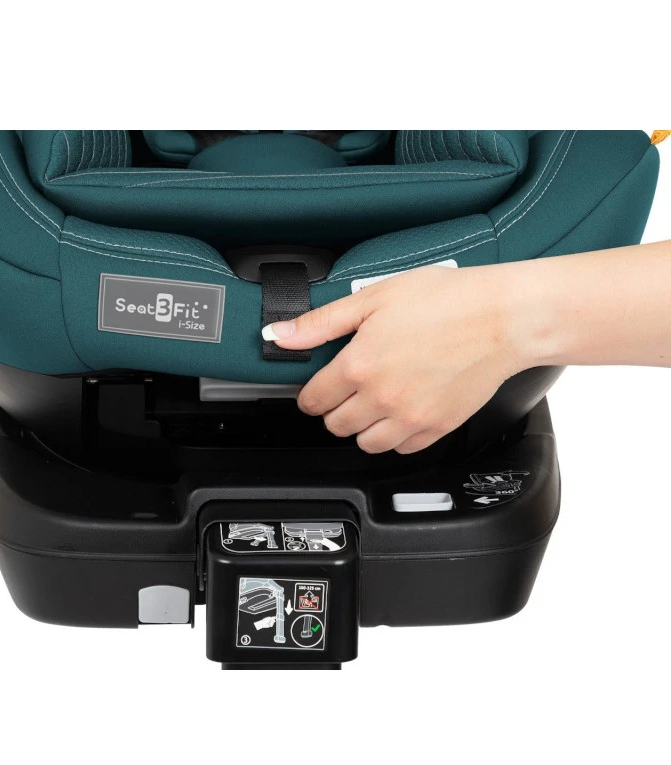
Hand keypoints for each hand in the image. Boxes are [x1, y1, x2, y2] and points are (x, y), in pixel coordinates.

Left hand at [262, 264, 528, 453]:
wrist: (503, 318)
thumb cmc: (447, 300)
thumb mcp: (374, 298)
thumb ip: (321, 322)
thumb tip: (279, 334)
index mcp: (359, 365)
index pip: (313, 400)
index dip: (312, 393)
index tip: (319, 388)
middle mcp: (381, 398)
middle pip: (335, 425)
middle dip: (335, 408)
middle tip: (350, 388)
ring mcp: (410, 417)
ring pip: (365, 443)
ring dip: (362, 427)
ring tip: (375, 402)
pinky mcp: (437, 428)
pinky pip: (402, 448)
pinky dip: (396, 436)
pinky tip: (402, 411)